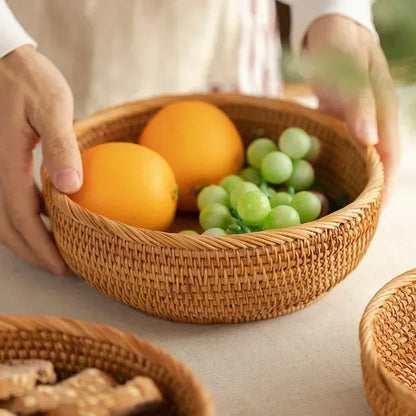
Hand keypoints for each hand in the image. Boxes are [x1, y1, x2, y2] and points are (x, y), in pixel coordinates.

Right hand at [0, 46, 82, 272]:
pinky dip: (21, 217)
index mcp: (6, 163)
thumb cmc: (30, 80)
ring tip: (50, 251)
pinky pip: (5, 198)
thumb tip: (70, 188)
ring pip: (1, 216)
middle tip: (59, 268)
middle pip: (6, 226)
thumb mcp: (52, 108)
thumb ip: (61, 147)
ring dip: (24, 238)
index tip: (61, 266)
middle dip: (31, 251)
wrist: (3, 59)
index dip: (40, 245)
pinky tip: (42, 219)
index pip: (21, 217)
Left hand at [304, 15, 399, 200]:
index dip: (384, 187)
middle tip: (352, 221)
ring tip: (338, 208)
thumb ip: (361, 105)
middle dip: (367, 192)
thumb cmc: (341, 46)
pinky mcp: (340, 120)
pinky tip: (321, 180)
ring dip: (351, 183)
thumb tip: (369, 142)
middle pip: (376, 165)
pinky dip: (335, 165)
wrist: (331, 30)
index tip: (373, 213)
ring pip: (359, 159)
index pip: (390, 159)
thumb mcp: (352, 71)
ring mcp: (357, 122)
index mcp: (384, 113)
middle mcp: (373, 122)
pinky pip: (341, 148)